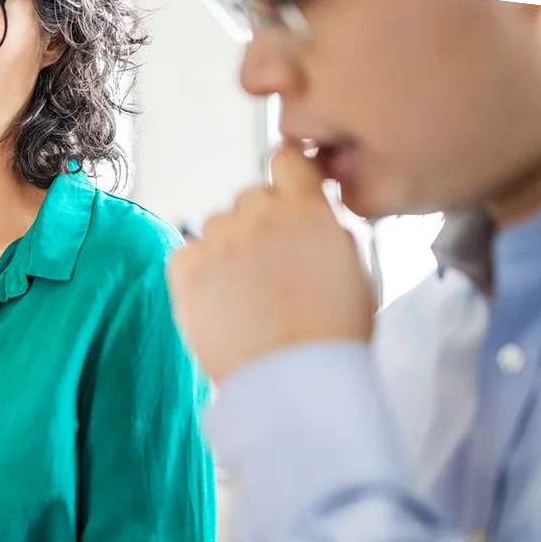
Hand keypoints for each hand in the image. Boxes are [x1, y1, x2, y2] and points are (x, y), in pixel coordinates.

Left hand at [167, 147, 374, 383]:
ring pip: (215, 225)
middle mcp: (260, 216)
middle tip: (268, 267)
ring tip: (245, 294)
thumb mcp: (355, 272)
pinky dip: (195, 271)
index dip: (286, 177)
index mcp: (307, 210)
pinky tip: (217, 300)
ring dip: (226, 248)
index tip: (285, 198)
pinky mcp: (187, 270)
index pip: (287, 160)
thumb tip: (312, 220)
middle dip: (257, 223)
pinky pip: (185, 253)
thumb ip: (329, 233)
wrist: (293, 381)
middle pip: (249, 198)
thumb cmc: (330, 337)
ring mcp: (220, 242)